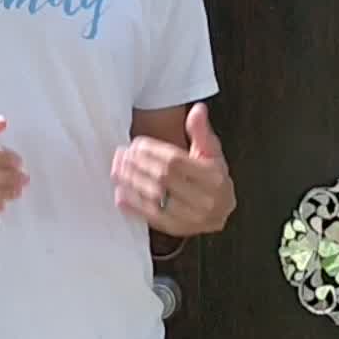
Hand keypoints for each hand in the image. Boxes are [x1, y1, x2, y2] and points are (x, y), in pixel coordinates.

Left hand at [111, 103, 235, 236]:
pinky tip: (120, 196)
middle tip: (122, 155)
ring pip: (155, 199)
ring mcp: (191, 218)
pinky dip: (134, 207)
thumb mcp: (212, 151)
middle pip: (162, 179)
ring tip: (116, 170)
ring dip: (131, 184)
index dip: (153, 151)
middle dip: (138, 165)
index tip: (137, 144)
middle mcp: (205, 199)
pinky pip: (152, 218)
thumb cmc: (214, 176)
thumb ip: (201, 131)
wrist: (222, 208)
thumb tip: (198, 109)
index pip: (176, 161)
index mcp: (214, 177)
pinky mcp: (178, 229)